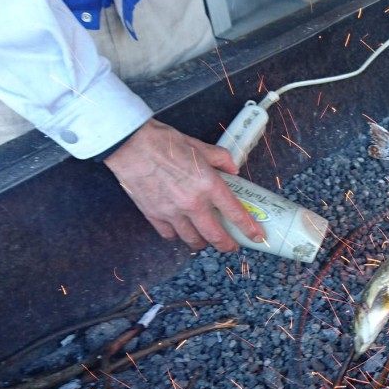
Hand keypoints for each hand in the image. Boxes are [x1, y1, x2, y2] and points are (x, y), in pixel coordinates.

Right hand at [104, 119, 264, 251]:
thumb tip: (233, 168)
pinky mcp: (153, 215)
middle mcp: (192, 203)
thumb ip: (221, 159)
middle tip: (232, 246)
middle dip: (227, 245)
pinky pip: (170, 235)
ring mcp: (172, 212)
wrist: (130, 144)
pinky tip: (181, 230)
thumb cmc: (164, 142)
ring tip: (207, 240)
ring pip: (192, 239)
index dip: (249, 228)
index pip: (235, 213)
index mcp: (208, 185)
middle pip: (215, 236)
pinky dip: (178, 235)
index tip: (257, 237)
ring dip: (203, 242)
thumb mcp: (200, 146)